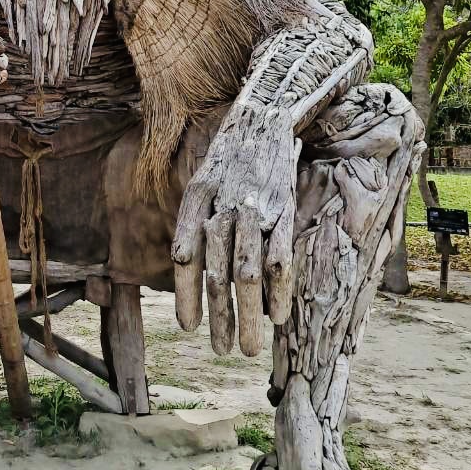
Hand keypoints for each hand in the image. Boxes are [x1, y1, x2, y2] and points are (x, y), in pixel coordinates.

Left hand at [170, 103, 299, 355]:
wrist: (264, 118)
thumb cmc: (229, 157)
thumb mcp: (200, 182)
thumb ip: (194, 221)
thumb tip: (187, 266)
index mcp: (197, 202)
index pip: (186, 258)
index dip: (186, 296)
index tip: (189, 328)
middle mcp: (224, 210)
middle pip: (218, 275)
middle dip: (220, 318)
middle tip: (221, 351)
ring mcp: (255, 212)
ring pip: (248, 276)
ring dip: (247, 316)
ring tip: (248, 347)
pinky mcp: (284, 212)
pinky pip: (281, 260)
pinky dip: (278, 292)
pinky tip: (277, 317)